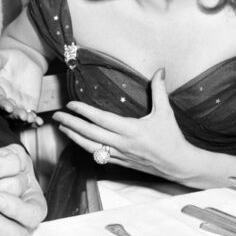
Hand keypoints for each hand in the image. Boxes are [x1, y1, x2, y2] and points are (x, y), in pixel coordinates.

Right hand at [0, 49, 44, 125]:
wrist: (26, 61)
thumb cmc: (11, 58)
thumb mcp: (4, 56)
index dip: (2, 105)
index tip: (9, 108)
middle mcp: (6, 99)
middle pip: (8, 112)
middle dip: (15, 115)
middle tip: (22, 116)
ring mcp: (17, 104)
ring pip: (18, 116)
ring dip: (24, 120)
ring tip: (31, 119)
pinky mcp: (29, 105)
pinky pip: (31, 115)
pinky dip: (34, 120)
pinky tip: (39, 122)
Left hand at [52, 69, 194, 182]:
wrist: (179, 165)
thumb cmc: (172, 137)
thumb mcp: (165, 112)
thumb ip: (159, 90)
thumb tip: (160, 70)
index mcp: (131, 130)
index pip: (102, 120)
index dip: (84, 112)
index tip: (70, 104)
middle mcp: (122, 144)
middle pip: (90, 134)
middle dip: (71, 124)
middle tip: (56, 116)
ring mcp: (120, 155)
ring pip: (91, 147)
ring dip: (74, 137)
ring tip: (62, 128)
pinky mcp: (121, 163)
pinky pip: (99, 156)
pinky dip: (86, 148)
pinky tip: (78, 141)